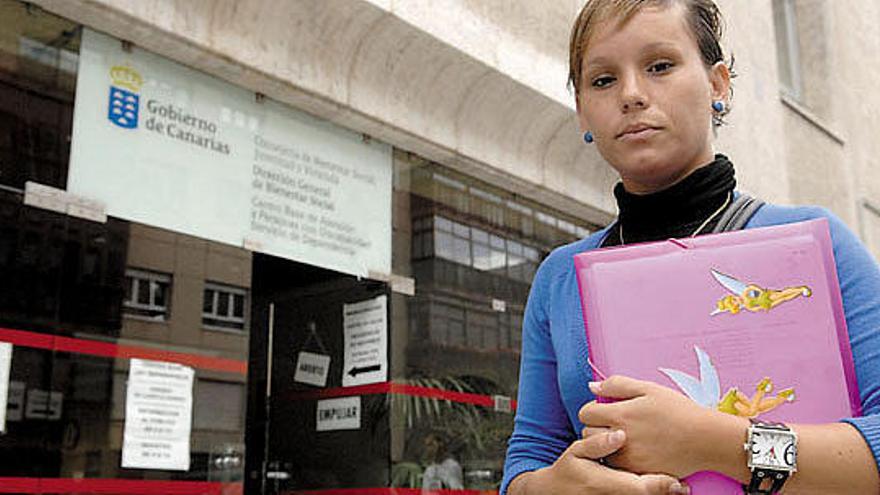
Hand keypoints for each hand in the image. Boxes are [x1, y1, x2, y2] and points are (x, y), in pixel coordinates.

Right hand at [516, 429, 689, 494]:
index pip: (640, 487)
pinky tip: (665, 490)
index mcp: (603, 482)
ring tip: (680, 487)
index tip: (679, 483)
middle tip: (685, 486)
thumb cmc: (567, 471)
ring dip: (661, 494)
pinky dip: (652, 493)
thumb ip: (596, 444)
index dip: (662, 485)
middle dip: (666, 491)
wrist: (555, 493)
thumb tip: (618, 434)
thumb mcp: (576, 453)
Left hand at [580, 375, 725, 477]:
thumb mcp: (648, 389)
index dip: (593, 409)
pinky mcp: (637, 472)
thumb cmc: (679, 411)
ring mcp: (628, 458)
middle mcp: (620, 438)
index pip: (586, 413)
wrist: (705, 439)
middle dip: (596, 427)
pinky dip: (620, 459)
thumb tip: (592, 387)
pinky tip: (634, 451)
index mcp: (620, 414)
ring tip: (625, 438)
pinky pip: (616, 467)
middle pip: (588, 433)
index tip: (605, 410)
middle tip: (613, 424)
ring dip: (606, 445)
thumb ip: (616, 385)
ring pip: (601, 452)